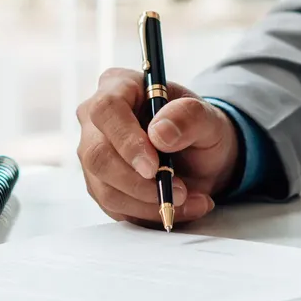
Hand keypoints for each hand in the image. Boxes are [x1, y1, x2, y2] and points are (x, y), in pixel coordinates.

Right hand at [76, 68, 239, 225]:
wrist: (198, 155)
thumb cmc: (197, 127)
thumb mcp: (207, 117)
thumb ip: (189, 117)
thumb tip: (160, 133)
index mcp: (118, 86)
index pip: (107, 110)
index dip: (126, 141)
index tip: (153, 168)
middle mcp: (96, 119)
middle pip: (97, 155)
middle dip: (138, 183)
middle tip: (178, 192)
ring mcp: (93, 152)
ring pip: (104, 188)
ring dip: (149, 203)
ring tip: (189, 200)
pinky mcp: (99, 183)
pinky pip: (114, 207)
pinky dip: (148, 214)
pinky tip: (177, 207)